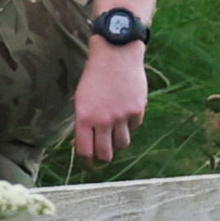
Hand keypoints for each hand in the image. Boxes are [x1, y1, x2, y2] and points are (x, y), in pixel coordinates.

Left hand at [70, 37, 149, 166]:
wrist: (115, 55)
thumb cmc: (94, 77)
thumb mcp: (82, 99)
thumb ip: (85, 122)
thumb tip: (89, 145)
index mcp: (84, 117)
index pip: (85, 151)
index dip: (87, 162)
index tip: (89, 164)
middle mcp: (103, 120)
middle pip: (105, 155)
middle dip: (103, 159)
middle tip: (102, 157)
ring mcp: (122, 116)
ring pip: (122, 144)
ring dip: (117, 142)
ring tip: (113, 131)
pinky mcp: (137, 111)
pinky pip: (134, 127)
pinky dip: (129, 124)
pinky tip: (125, 110)